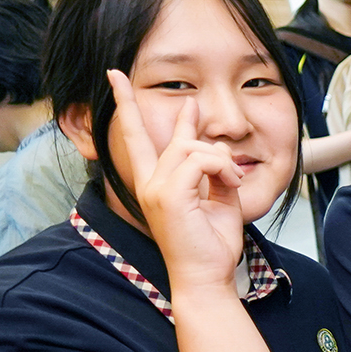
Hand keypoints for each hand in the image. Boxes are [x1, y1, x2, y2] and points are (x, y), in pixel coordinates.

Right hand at [108, 70, 246, 293]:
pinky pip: (200, 160)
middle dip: (185, 124)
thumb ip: (213, 171)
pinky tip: (232, 183)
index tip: (116, 75)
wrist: (207, 276)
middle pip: (169, 139)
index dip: (126, 105)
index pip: (135, 137)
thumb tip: (219, 146)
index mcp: (155, 183)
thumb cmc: (212, 243)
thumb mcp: (218, 198)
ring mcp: (154, 188)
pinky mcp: (168, 194)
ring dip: (221, 160)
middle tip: (199, 117)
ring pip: (190, 147)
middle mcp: (148, 182)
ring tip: (234, 181)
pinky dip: (223, 168)